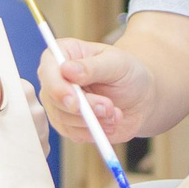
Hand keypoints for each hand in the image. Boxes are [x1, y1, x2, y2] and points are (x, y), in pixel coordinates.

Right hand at [36, 38, 153, 143]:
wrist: (140, 97)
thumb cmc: (127, 73)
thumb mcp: (117, 63)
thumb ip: (92, 67)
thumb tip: (66, 70)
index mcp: (63, 54)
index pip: (48, 69)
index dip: (57, 88)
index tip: (75, 101)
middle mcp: (55, 78)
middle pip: (53, 98)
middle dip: (83, 108)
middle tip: (108, 108)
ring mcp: (58, 102)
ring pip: (62, 119)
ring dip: (92, 121)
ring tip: (114, 113)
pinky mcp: (67, 123)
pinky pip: (72, 133)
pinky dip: (93, 132)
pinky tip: (110, 123)